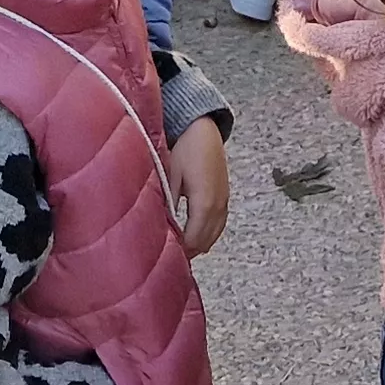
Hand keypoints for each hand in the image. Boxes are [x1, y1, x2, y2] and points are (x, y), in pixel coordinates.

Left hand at [168, 118, 229, 255]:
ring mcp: (224, 201)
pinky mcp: (225, 196)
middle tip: (167, 255)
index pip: (193, 239)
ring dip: (198, 243)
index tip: (162, 257)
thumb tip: (159, 228)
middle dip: (188, 250)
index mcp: (204, 202)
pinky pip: (219, 224)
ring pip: (214, 235)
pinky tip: (192, 233)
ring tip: (178, 247)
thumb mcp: (170, 176)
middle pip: (205, 241)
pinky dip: (207, 232)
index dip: (179, 251)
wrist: (202, 128)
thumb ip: (167, 204)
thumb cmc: (184, 148)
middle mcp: (218, 205)